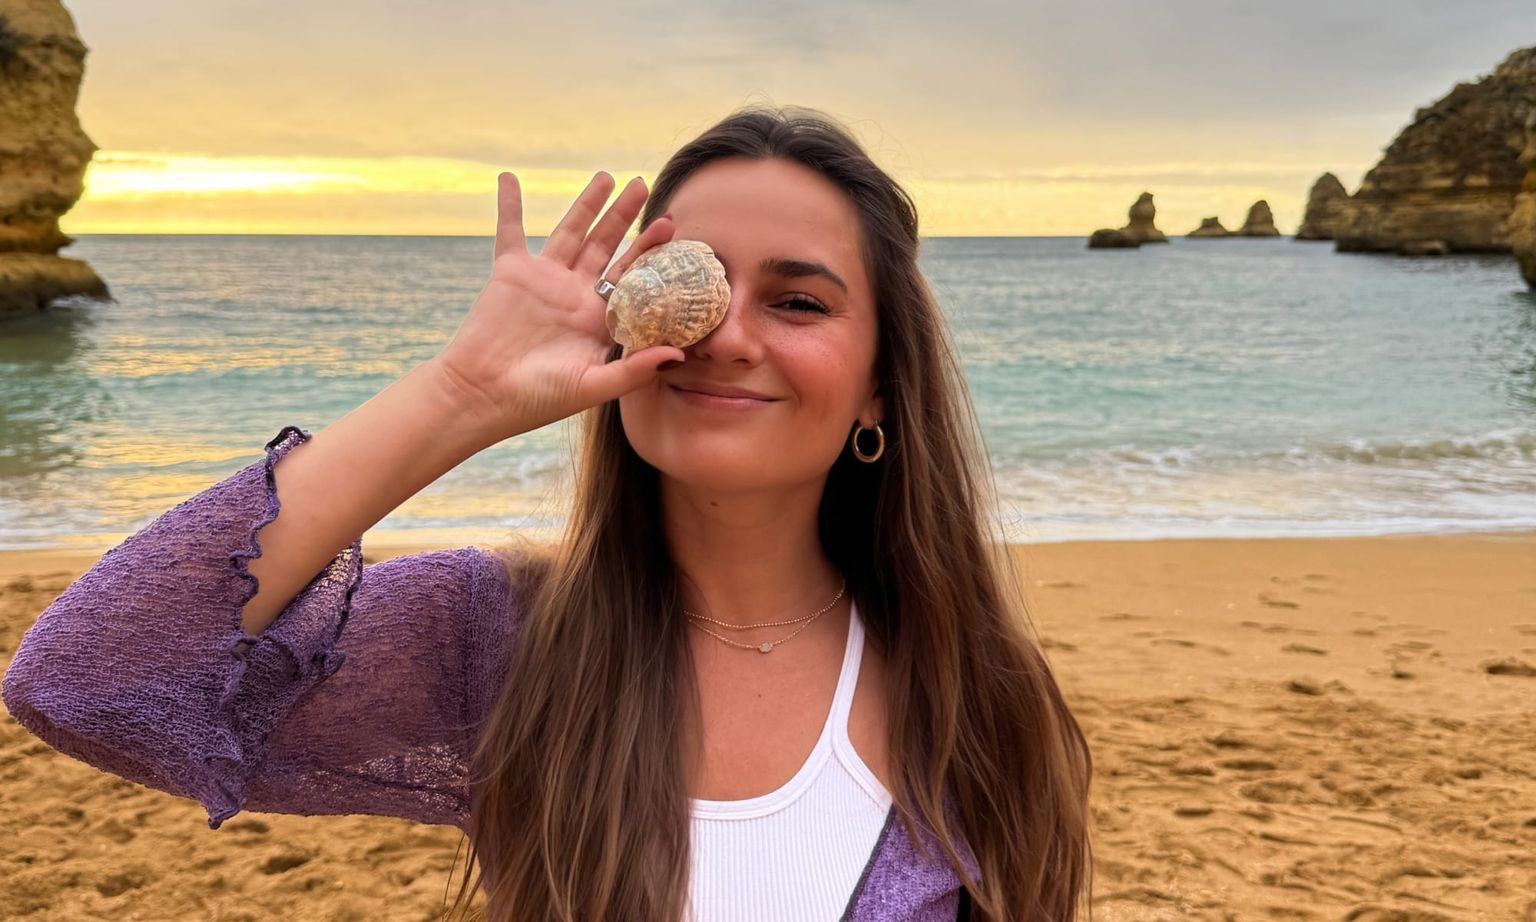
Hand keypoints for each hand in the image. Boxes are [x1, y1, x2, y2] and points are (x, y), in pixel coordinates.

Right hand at [427, 170, 684, 440]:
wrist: (484, 396)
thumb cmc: (538, 399)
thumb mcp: (593, 386)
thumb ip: (635, 370)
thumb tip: (679, 355)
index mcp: (598, 317)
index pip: (631, 275)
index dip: (649, 250)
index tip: (671, 225)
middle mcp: (574, 293)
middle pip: (605, 245)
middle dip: (624, 216)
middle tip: (642, 184)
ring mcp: (543, 279)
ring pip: (570, 231)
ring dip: (587, 203)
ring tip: (606, 177)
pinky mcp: (509, 273)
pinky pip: (510, 230)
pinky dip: (510, 204)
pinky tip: (510, 178)